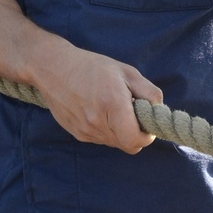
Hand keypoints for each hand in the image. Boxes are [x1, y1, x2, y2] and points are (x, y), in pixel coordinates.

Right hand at [34, 41, 162, 153]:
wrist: (53, 68)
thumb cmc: (92, 67)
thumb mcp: (126, 71)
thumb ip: (149, 92)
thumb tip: (158, 109)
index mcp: (112, 105)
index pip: (136, 140)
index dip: (146, 136)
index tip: (146, 123)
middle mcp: (97, 122)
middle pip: (127, 145)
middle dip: (134, 133)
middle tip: (131, 114)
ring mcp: (85, 130)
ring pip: (114, 143)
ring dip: (119, 132)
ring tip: (112, 109)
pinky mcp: (77, 134)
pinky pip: (100, 139)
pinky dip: (106, 130)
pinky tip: (99, 111)